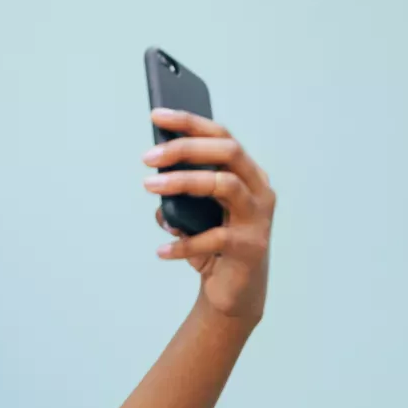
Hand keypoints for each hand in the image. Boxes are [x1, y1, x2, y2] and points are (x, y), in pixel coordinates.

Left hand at [143, 109, 276, 321]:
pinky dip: (182, 244)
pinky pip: (214, 238)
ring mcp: (258, 218)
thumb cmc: (214, 245)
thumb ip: (181, 194)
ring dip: (183, 183)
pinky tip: (161, 250)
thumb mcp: (195, 214)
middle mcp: (259, 190)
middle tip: (148, 157)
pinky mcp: (250, 248)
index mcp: (247, 174)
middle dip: (185, 148)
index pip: (221, 136)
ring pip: (224, 185)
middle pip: (227, 152)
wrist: (235, 293)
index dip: (190, 122)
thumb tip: (154, 179)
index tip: (156, 115)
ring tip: (150, 187)